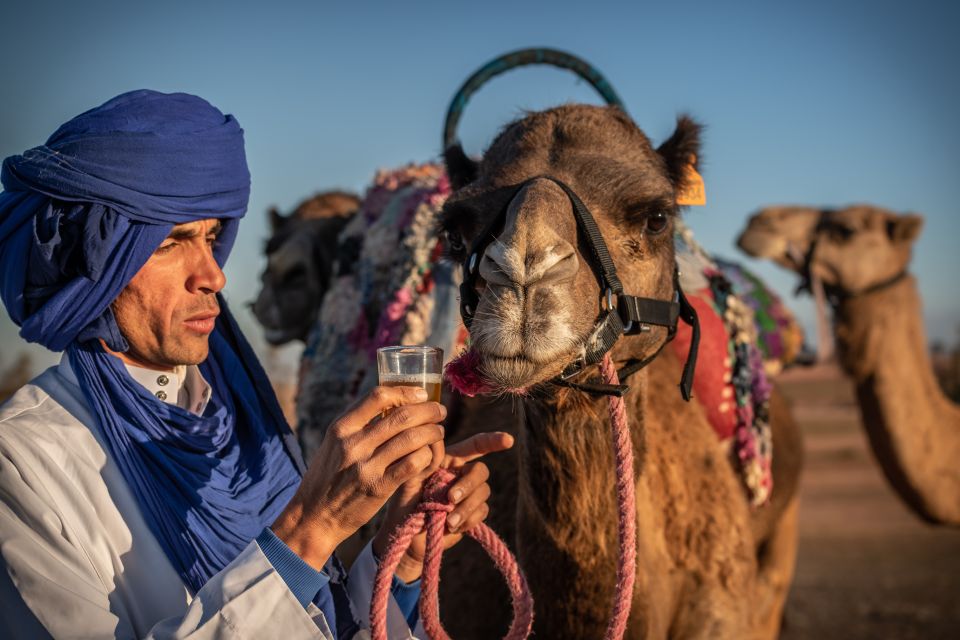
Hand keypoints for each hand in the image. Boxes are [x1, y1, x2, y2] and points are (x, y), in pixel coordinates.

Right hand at [271, 386, 445, 570]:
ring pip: (412, 438)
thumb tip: (393, 402)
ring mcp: (366, 466)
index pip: (378, 397)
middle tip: (440, 411)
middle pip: (401, 416)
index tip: (422, 393)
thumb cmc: (328, 476)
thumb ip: (358, 425)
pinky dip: (426, 455)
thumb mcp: (334, 444)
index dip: (406, 392)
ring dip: (432, 432)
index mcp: (341, 427)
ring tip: (439, 431)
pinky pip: (412, 464)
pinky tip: (429, 454)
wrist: (314, 516)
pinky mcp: (378, 488)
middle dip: (428, 410)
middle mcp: (353, 444)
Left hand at [373, 431, 514, 581]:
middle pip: (481, 471)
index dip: (493, 441)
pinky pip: (481, 512)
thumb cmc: (404, 501)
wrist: (406, 535)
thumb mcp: (410, 478)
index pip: (475, 445)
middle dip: (468, 484)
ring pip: (483, 493)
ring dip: (466, 506)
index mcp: (449, 459)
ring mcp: (468, 494)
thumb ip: (423, 459)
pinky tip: (451, 527)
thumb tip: (436, 439)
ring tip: (448, 521)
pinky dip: (468, 520)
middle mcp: (462, 474)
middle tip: (450, 498)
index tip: (508, 440)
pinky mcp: (472, 514)